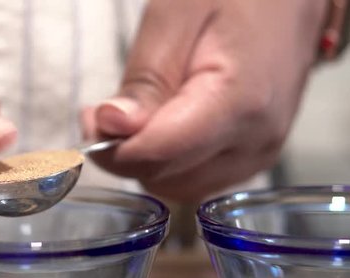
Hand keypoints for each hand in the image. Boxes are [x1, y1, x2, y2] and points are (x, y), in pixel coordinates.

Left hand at [83, 0, 328, 201]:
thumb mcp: (177, 17)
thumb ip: (146, 80)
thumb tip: (111, 128)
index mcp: (240, 104)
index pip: (159, 155)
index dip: (114, 148)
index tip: (90, 120)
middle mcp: (255, 143)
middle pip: (166, 178)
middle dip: (125, 153)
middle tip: (104, 112)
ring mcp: (259, 155)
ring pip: (178, 187)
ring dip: (145, 160)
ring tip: (136, 113)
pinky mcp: (254, 158)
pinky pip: (197, 179)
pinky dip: (168, 162)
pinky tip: (161, 126)